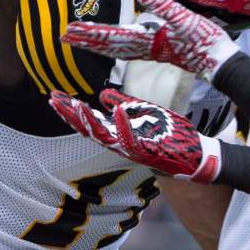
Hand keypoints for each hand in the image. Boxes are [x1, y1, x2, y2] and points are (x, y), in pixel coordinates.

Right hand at [50, 88, 220, 181]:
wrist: (196, 154)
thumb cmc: (170, 135)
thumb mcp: (145, 113)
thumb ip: (124, 104)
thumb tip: (102, 95)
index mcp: (120, 133)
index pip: (89, 122)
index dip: (70, 111)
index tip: (53, 96)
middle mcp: (122, 143)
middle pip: (90, 131)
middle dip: (71, 116)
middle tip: (53, 100)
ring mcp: (134, 150)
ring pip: (106, 138)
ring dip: (90, 122)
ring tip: (77, 106)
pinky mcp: (149, 153)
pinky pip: (132, 140)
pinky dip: (123, 127)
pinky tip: (116, 112)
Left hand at [63, 0, 240, 80]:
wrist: (219, 62)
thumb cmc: (206, 43)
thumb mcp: (189, 21)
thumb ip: (168, 8)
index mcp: (149, 41)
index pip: (113, 37)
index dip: (91, 33)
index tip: (71, 30)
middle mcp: (145, 48)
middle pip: (109, 45)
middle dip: (86, 40)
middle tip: (64, 35)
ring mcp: (150, 50)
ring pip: (116, 48)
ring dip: (96, 43)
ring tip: (80, 38)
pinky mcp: (157, 50)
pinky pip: (127, 48)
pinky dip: (113, 45)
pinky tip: (110, 43)